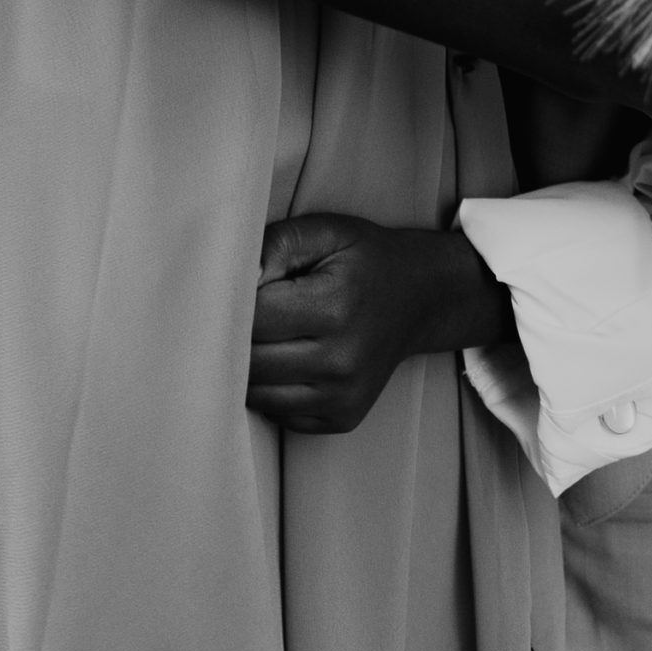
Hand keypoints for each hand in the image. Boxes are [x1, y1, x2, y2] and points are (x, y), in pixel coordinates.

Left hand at [247, 214, 508, 432]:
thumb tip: (239, 275)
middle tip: (234, 312)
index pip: (253, 319)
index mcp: (334, 308)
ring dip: (246, 367)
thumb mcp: (325, 232)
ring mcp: (343, 396)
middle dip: (231, 337)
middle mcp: (340, 361)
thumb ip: (277, 245)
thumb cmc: (364, 259)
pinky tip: (281, 359)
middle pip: (250, 362)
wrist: (420, 298)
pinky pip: (279, 413)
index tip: (232, 286)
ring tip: (258, 335)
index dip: (232, 302)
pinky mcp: (342, 418)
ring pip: (258, 394)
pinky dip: (269, 389)